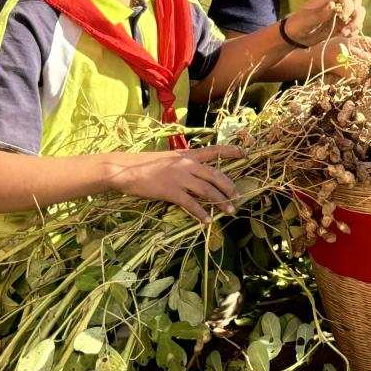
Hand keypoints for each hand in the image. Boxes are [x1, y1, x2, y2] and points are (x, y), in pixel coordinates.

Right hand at [107, 145, 243, 222]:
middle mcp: (188, 164)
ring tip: (229, 211)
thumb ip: (183, 163)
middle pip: (216, 175)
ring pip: (207, 190)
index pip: (214, 150)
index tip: (245, 154)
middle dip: (229, 187)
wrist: (125, 169)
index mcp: (188, 154)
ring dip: (221, 202)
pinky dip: (201, 213)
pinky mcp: (171, 191)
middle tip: (238, 197)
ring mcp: (180, 178)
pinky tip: (207, 221)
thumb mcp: (168, 158)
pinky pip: (191, 204)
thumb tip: (195, 172)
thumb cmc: (144, 164)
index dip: (231, 151)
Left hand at [284, 0, 363, 47]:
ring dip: (356, 24)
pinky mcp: (341, 25)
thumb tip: (332, 5)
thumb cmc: (298, 25)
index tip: (342, 17)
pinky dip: (354, 31)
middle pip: (356, 0)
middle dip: (357, 14)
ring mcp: (340, 15)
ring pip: (358, 13)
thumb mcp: (306, 20)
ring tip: (344, 34)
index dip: (348, 4)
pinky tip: (344, 36)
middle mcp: (336, 4)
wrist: (295, 37)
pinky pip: (355, 25)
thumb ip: (320, 13)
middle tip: (347, 27)